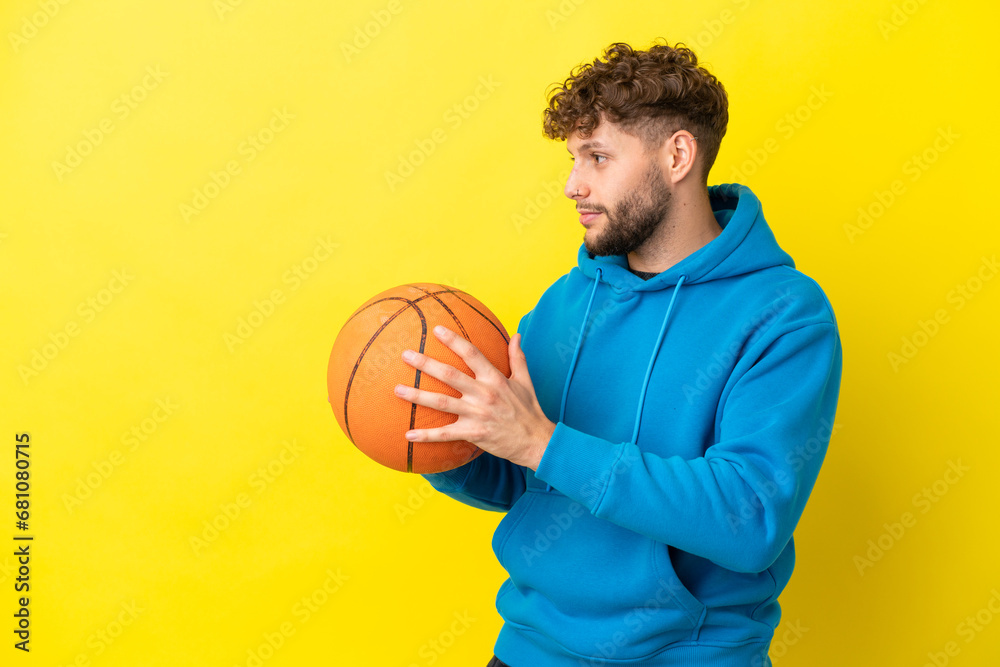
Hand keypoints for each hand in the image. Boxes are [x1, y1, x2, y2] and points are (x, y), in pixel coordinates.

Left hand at [394, 325, 555, 469]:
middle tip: (405, 355)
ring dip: (417, 395)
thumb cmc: (529, 410)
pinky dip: (426, 435)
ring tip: (397, 389)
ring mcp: (477, 414)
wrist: (536, 441)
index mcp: (495, 378)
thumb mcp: (525, 381)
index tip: (436, 330)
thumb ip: (517, 357)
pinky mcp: (473, 434)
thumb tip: (516, 334)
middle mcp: (484, 394)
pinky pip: (445, 434)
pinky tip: (408, 434)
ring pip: (441, 402)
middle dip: (425, 364)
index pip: (471, 354)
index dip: (453, 340)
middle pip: (449, 375)